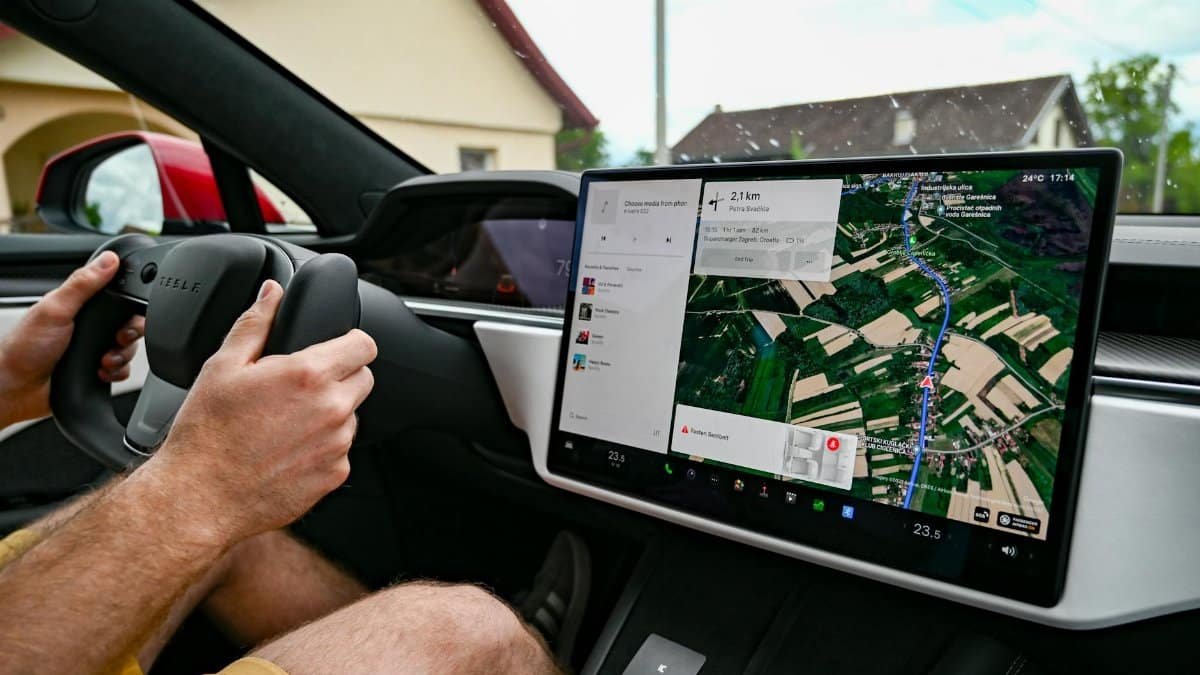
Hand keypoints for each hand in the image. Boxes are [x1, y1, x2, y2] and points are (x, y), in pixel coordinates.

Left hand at [0, 252, 145, 427]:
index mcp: (78, 306)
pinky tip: (101, 372)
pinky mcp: (97, 369)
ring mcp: (93, 348)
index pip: (117, 297)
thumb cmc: (24, 349)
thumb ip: (83, 284)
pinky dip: (118, 372)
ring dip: (121, 356)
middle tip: (117, 340)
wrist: (17, 391)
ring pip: (128, 348)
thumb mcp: (55, 309)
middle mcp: (88, 326)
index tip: (128, 315)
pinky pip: (122, 369)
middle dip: (128, 335)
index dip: (129, 304)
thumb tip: (108, 260)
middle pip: (128, 324)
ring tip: (103, 361)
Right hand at [146, 280, 376, 546]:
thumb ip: (256, 323)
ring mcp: (337, 445)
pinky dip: (323, 447)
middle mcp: (332, 409)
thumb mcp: (222, 366)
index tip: (337, 347)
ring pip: (352, 415)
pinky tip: (288, 449)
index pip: (364, 345)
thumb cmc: (207, 434)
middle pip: (364, 378)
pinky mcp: (335, 475)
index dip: (351, 342)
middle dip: (340, 376)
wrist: (200, 497)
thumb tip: (272, 292)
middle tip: (301, 387)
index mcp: (308, 375)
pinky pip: (341, 450)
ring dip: (331, 413)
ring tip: (287, 422)